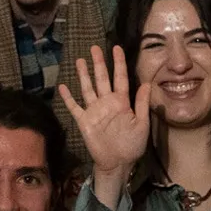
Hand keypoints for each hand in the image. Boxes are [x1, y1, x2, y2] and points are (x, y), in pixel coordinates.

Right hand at [59, 45, 149, 177]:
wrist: (118, 162)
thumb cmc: (133, 144)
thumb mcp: (142, 123)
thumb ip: (142, 103)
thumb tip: (148, 83)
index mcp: (122, 102)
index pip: (120, 78)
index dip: (118, 63)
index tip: (117, 48)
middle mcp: (107, 103)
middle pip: (102, 79)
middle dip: (99, 63)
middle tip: (94, 47)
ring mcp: (94, 111)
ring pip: (88, 88)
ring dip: (84, 75)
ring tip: (80, 60)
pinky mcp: (84, 121)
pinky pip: (74, 107)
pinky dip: (68, 98)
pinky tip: (63, 86)